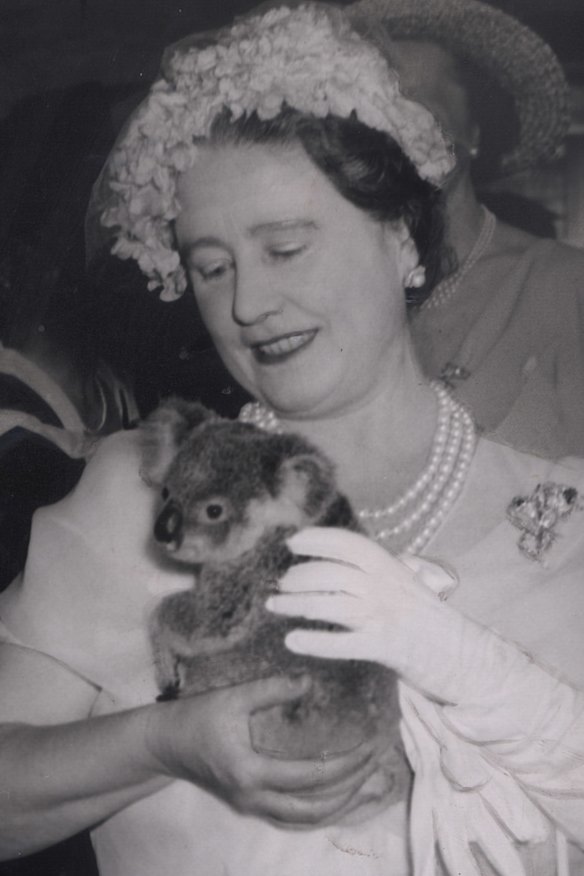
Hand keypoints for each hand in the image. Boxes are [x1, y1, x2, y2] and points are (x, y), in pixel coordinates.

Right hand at [144, 674, 378, 826]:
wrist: (164, 744)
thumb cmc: (196, 717)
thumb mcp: (232, 697)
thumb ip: (271, 689)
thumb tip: (309, 682)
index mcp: (250, 772)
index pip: (311, 777)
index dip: (346, 764)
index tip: (370, 745)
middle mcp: (253, 797)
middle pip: (314, 807)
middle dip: (351, 789)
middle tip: (377, 765)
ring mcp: (251, 806)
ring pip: (305, 819)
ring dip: (339, 805)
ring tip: (368, 786)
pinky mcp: (250, 803)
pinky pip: (293, 816)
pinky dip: (320, 809)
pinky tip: (338, 795)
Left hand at [266, 527, 465, 698]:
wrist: (469, 658)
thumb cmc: (433, 622)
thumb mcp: (410, 586)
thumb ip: (381, 573)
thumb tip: (345, 563)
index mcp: (392, 568)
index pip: (350, 544)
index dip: (318, 539)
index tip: (293, 543)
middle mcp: (387, 586)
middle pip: (332, 573)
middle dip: (300, 576)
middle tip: (282, 585)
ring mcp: (386, 616)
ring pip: (330, 604)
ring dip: (295, 605)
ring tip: (274, 607)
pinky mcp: (387, 648)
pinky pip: (343, 643)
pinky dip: (315, 642)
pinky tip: (293, 641)